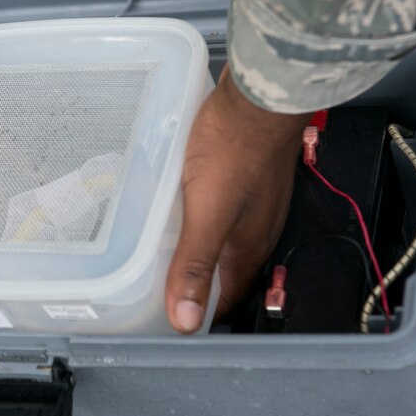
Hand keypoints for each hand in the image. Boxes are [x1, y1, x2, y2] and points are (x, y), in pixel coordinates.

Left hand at [165, 65, 312, 332]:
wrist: (261, 94)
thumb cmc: (234, 149)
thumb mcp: (207, 212)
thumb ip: (195, 264)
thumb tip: (185, 322)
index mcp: (248, 247)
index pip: (226, 297)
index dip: (199, 311)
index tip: (167, 316)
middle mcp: (256, 229)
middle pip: (224, 269)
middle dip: (195, 281)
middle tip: (154, 282)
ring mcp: (254, 200)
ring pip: (223, 237)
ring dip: (196, 247)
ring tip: (159, 246)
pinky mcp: (247, 175)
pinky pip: (223, 208)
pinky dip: (200, 215)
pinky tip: (178, 203)